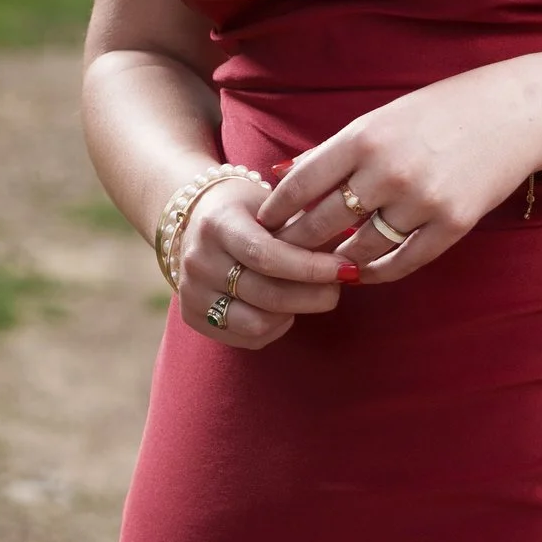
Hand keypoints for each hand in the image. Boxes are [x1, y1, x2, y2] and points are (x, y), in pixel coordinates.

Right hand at [177, 174, 352, 348]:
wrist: (192, 216)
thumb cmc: (245, 208)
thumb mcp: (271, 203)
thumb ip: (304, 228)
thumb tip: (350, 253)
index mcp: (217, 224)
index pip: (267, 255)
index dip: (311, 267)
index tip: (346, 268)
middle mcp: (198, 260)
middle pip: (266, 294)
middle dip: (313, 295)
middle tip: (339, 287)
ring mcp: (191, 291)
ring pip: (257, 323)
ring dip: (295, 313)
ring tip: (310, 296)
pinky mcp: (191, 316)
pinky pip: (246, 337)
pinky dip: (275, 327)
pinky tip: (285, 309)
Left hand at [261, 54, 541, 282]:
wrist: (515, 113)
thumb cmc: (442, 112)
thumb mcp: (383, 118)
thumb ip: (334, 149)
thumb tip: (283, 175)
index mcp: (365, 136)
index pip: (302, 183)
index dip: (276, 211)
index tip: (260, 226)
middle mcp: (388, 169)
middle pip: (323, 223)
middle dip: (295, 244)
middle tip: (277, 259)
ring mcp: (421, 200)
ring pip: (359, 250)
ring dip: (336, 263)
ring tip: (319, 268)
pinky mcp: (451, 225)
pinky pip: (401, 263)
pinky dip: (375, 273)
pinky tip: (362, 272)